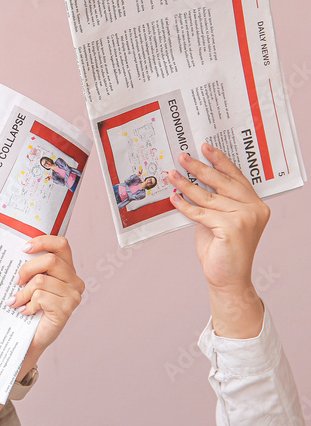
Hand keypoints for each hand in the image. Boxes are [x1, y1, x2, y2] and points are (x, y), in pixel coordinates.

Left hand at [0, 236, 82, 425]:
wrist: (28, 339)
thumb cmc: (27, 307)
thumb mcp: (28, 283)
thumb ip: (29, 267)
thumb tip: (10, 247)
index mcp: (66, 269)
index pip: (61, 244)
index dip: (43, 241)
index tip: (23, 248)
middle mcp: (74, 280)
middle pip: (50, 261)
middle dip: (27, 268)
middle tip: (16, 280)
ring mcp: (73, 296)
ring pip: (42, 281)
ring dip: (23, 292)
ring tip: (16, 301)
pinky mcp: (67, 310)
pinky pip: (42, 297)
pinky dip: (28, 304)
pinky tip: (25, 312)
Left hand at [169, 143, 268, 337]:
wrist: (227, 278)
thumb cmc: (221, 248)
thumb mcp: (219, 219)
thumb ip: (214, 202)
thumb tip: (191, 180)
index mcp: (256, 205)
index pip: (236, 177)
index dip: (220, 161)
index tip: (205, 147)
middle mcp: (254, 209)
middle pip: (221, 183)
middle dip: (199, 168)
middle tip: (182, 156)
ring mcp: (245, 219)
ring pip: (207, 197)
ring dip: (185, 184)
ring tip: (170, 174)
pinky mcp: (231, 228)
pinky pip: (200, 213)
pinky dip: (184, 205)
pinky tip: (173, 198)